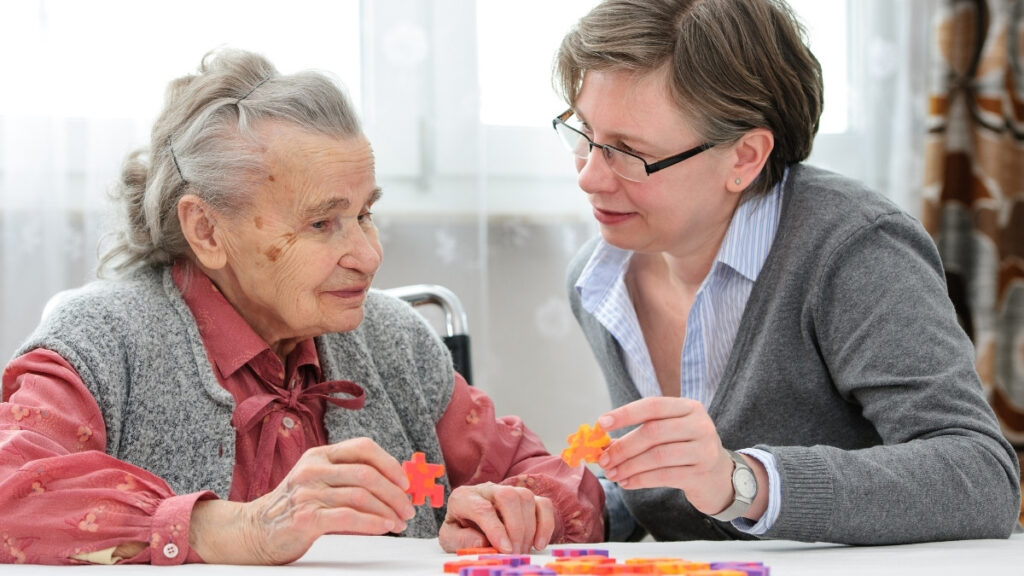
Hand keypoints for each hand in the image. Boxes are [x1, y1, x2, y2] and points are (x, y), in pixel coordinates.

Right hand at [190, 437, 415, 564]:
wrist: (255, 530)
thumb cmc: (295, 507)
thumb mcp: (319, 481)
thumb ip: (348, 477)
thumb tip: (395, 486)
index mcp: (320, 454)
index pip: (363, 448)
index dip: (390, 463)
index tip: (406, 482)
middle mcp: (314, 468)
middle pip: (368, 474)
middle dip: (395, 493)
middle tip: (408, 508)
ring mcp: (308, 492)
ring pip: (361, 496)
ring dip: (388, 511)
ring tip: (399, 522)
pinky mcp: (306, 517)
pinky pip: (348, 516)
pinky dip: (372, 522)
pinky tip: (384, 526)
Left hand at [439, 482, 554, 553]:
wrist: (468, 525)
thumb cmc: (460, 532)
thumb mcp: (450, 539)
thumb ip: (461, 540)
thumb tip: (484, 542)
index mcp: (464, 498)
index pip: (482, 508)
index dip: (495, 529)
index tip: (505, 550)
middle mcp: (487, 489)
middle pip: (508, 496)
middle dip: (515, 528)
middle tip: (514, 553)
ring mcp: (509, 491)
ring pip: (526, 498)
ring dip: (528, 529)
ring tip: (521, 551)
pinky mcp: (527, 499)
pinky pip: (543, 504)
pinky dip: (545, 524)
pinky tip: (538, 544)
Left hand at [596, 397, 734, 515]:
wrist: (719, 476)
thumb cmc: (685, 450)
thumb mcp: (669, 433)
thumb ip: (642, 432)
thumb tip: (603, 443)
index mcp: (689, 407)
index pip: (652, 406)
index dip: (625, 414)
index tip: (601, 423)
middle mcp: (699, 425)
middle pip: (653, 432)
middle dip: (623, 447)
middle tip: (603, 460)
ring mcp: (704, 449)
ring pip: (657, 456)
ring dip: (629, 466)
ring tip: (612, 474)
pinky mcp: (702, 473)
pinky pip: (664, 476)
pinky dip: (641, 480)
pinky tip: (627, 483)